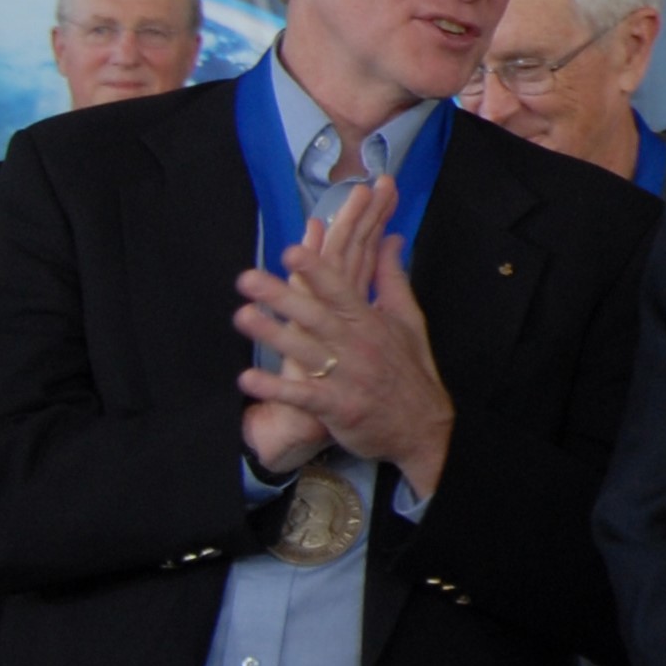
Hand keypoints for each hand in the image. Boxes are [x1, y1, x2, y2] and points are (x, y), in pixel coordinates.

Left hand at [233, 180, 455, 496]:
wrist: (422, 427)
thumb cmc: (410, 369)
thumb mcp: (409, 319)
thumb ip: (393, 278)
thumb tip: (391, 238)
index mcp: (371, 322)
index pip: (341, 291)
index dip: (317, 271)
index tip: (293, 250)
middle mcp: (357, 346)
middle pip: (316, 317)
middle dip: (283, 297)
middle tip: (248, 277)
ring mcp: (346, 378)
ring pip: (305, 352)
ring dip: (273, 335)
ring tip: (242, 316)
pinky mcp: (336, 408)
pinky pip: (303, 397)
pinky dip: (277, 389)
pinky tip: (248, 379)